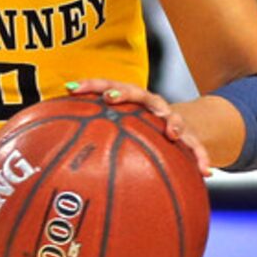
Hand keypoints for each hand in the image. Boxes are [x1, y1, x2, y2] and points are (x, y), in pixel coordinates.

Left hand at [65, 79, 212, 179]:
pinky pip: (197, 147)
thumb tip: (51, 148)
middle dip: (126, 94)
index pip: (107, 85)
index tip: (73, 88)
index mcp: (129, 100)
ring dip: (172, 122)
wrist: (178, 126)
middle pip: (139, 94)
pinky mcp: (190, 135)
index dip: (90, 85)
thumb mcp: (118, 130)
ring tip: (172, 133)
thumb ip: (91, 135)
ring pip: (173, 117)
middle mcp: (149, 104)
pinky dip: (201, 158)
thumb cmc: (139, 130)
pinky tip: (205, 172)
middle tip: (112, 98)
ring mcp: (170, 118)